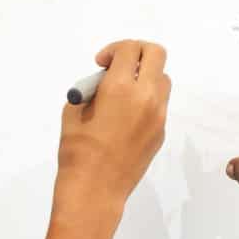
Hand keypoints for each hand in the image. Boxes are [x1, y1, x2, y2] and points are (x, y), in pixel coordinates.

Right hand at [54, 40, 171, 231]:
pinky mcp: (161, 133)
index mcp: (120, 88)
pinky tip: (126, 118)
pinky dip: (146, 100)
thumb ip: (94, 88)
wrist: (95, 190)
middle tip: (119, 66)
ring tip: (123, 93)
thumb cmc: (77, 150)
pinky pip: (159, 105)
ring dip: (145, 76)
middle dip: (137, 52)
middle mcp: (146, 97)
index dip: (113, 50)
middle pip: (156, 54)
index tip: (101, 64)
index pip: (129, 48)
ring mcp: (158, 116)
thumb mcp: (75, 110)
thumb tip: (106, 81)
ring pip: (162, 79)